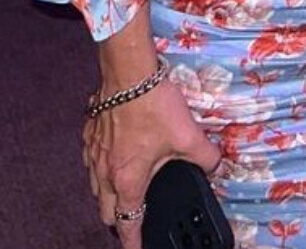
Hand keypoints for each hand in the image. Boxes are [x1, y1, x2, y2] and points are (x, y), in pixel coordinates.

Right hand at [83, 76, 221, 247]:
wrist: (129, 73)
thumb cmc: (154, 105)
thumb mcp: (188, 135)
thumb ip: (205, 156)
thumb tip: (216, 165)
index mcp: (128, 180)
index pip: (128, 223)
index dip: (133, 242)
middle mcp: (105, 172)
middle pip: (107, 211)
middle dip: (118, 221)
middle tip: (133, 219)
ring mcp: (93, 153)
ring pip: (96, 187)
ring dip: (108, 194)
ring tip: (124, 190)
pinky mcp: (89, 134)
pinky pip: (90, 161)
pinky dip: (100, 166)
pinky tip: (113, 155)